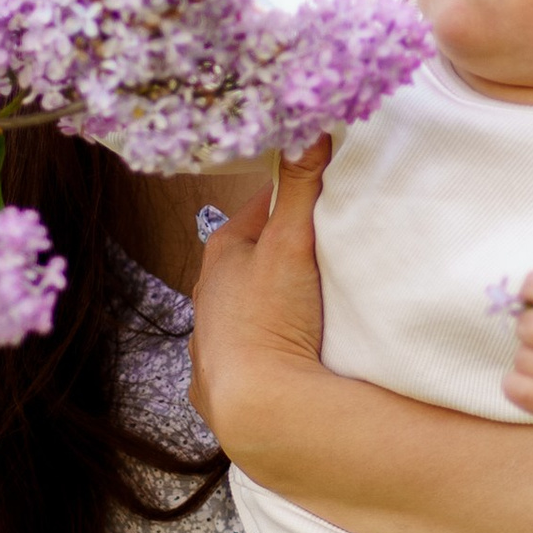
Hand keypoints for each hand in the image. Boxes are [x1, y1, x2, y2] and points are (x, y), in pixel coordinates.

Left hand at [188, 138, 332, 463]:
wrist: (257, 404)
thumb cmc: (270, 317)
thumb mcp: (290, 242)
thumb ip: (301, 187)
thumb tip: (306, 127)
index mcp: (222, 254)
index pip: (260, 208)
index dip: (293, 199)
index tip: (322, 194)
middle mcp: (207, 295)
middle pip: (252, 259)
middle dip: (283, 253)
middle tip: (325, 251)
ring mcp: (209, 341)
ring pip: (244, 308)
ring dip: (272, 304)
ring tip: (311, 306)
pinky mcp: (218, 383)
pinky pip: (243, 355)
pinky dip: (263, 349)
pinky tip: (286, 354)